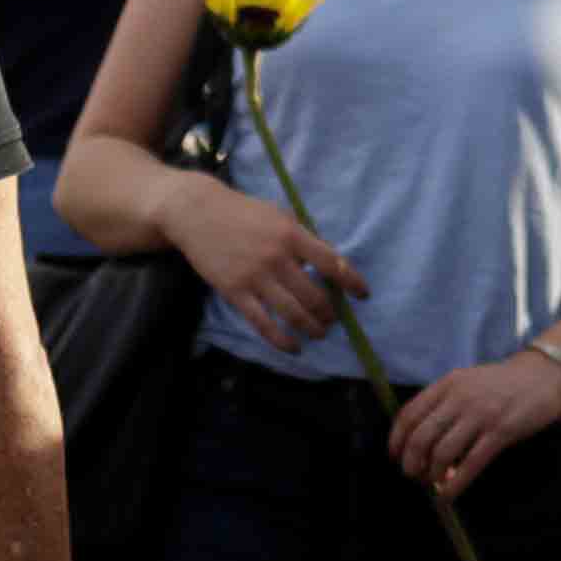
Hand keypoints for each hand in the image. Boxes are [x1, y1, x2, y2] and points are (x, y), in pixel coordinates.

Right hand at [165, 183, 365, 352]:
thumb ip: (302, 238)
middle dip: (329, 312)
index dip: (350, 282)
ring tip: (319, 333)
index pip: (330, 262)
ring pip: (292, 313)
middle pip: (314, 295)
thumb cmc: (243, 213)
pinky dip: (282, 340)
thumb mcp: (279, 216)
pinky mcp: (235, 292)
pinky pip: (263, 323)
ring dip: (311, 328)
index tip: (362, 295)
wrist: (198, 213)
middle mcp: (277, 257)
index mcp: (292, 234)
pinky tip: (294, 347)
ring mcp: (255, 277)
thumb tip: (328, 263)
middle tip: (332, 318)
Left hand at [392, 348, 560, 496]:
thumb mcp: (466, 382)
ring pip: (442, 453)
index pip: (409, 415)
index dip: (396, 441)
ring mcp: (481, 414)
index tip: (395, 457)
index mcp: (447, 385)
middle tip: (414, 476)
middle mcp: (460, 398)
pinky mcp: (501, 431)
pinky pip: (470, 464)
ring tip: (433, 484)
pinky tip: (447, 496)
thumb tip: (420, 441)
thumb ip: (444, 403)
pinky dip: (454, 484)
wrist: (543, 375)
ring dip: (432, 475)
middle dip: (411, 463)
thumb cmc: (502, 384)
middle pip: (421, 438)